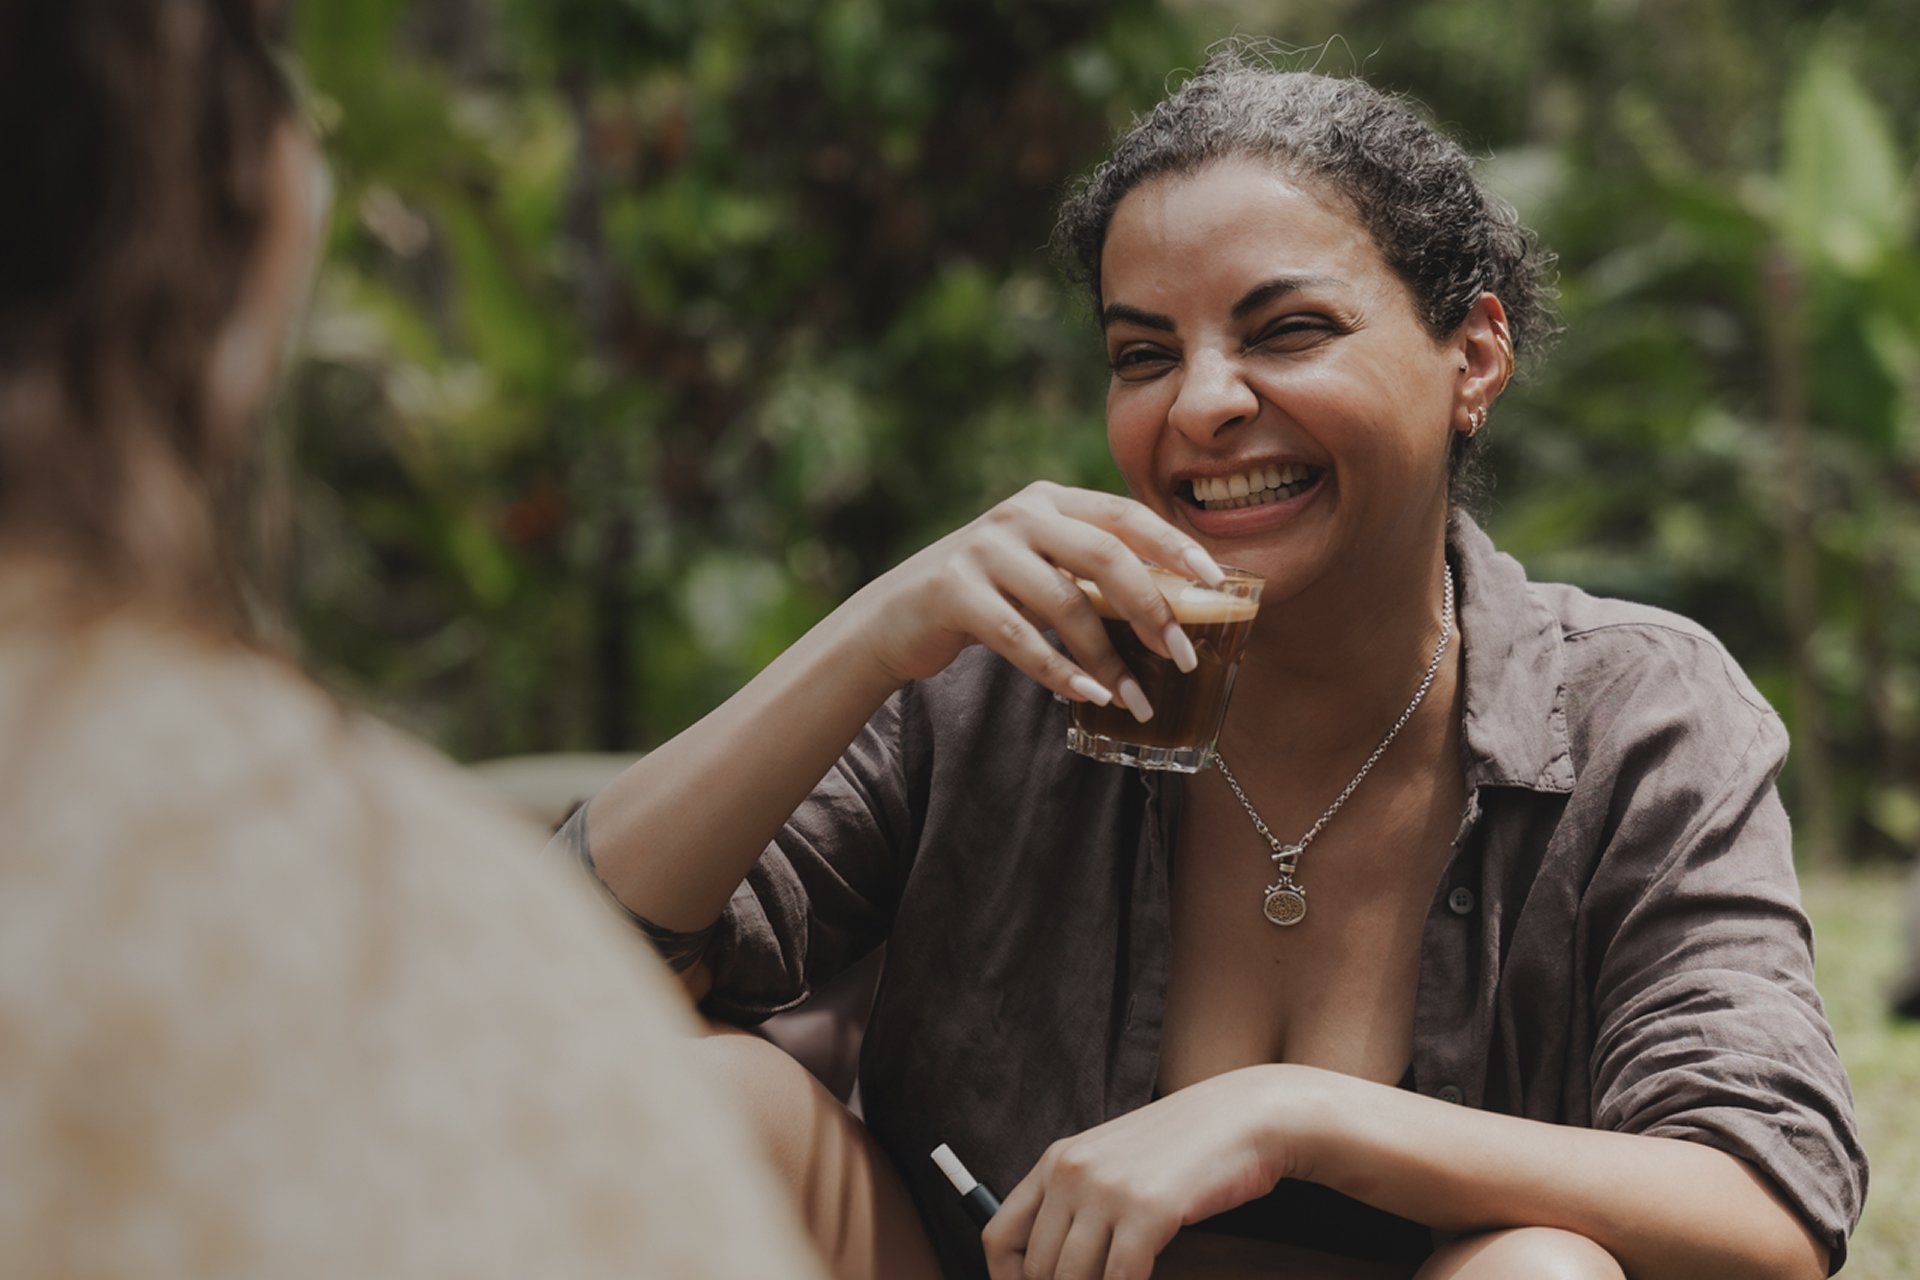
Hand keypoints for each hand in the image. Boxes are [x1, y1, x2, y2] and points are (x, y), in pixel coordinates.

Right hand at [856, 481, 1225, 714]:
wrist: (897, 614)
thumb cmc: (989, 595)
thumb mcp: (1042, 567)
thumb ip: (1092, 572)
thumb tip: (1179, 609)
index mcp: (1050, 499)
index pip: (1126, 514)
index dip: (1174, 546)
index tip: (1216, 583)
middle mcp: (1018, 514)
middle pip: (1105, 555)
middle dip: (1153, 609)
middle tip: (1184, 657)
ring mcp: (983, 550)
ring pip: (1066, 604)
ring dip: (1108, 659)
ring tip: (1136, 700)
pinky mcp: (953, 592)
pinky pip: (1020, 638)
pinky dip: (1060, 671)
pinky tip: (1087, 697)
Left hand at [983, 1065, 1303, 1279]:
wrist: (1242, 1116)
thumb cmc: (1184, 1145)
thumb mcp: (1112, 1161)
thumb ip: (1078, 1200)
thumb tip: (1053, 1265)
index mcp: (1057, 1160)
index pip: (999, 1233)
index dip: (1007, 1278)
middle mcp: (1073, 1172)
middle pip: (1038, 1268)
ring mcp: (1108, 1190)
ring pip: (1074, 1279)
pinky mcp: (1148, 1210)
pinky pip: (1120, 1279)